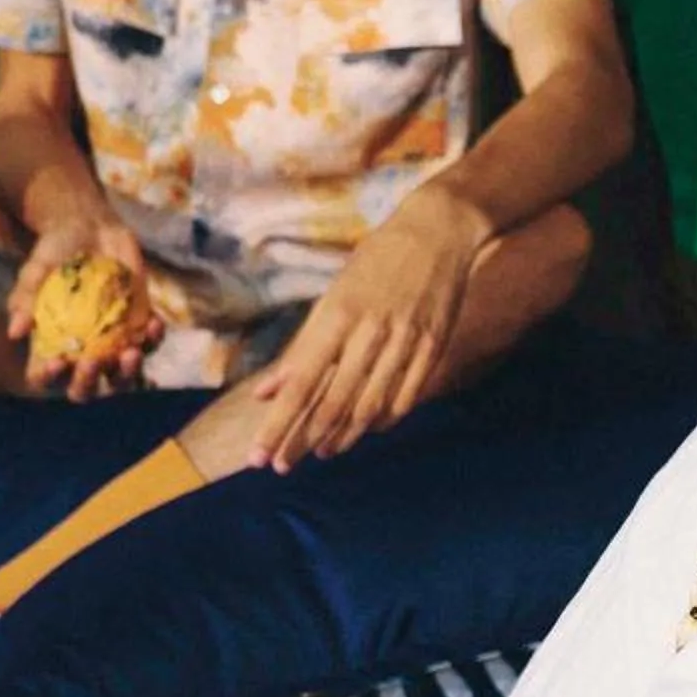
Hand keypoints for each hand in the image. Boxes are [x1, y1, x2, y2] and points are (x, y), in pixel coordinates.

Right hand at [6, 210, 157, 400]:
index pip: (43, 377)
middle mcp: (81, 352)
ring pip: (123, 375)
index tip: (57, 361)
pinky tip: (152, 322)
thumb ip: (25, 297)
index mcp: (50, 345)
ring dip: (129, 371)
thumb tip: (15, 332)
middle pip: (85, 388)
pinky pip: (150, 342)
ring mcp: (112, 343)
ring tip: (130, 352)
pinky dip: (153, 338)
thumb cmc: (56, 252)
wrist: (92, 228)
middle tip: (93, 362)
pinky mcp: (139, 326)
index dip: (48, 378)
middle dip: (89, 383)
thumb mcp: (36, 270)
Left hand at [251, 189, 484, 469]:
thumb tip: (265, 390)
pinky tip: (368, 429)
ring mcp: (405, 341)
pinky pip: (405, 396)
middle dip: (303, 439)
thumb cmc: (377, 259)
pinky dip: (383, 419)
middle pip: (332, 402)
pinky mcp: (433, 346)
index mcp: (337, 316)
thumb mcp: (334, 294)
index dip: (278, 424)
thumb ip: (302, 346)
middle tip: (283, 465)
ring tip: (323, 452)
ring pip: (370, 405)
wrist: (438, 230)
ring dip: (343, 435)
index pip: (300, 384)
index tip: (258, 455)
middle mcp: (370, 332)